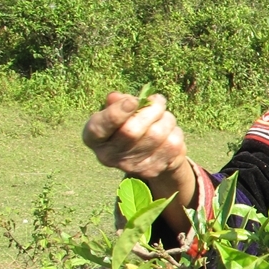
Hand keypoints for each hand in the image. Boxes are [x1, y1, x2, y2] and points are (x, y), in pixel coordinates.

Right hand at [83, 92, 196, 229]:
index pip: (98, 128)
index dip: (116, 113)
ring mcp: (132, 166)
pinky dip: (174, 131)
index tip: (132, 101)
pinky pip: (172, 144)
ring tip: (164, 115)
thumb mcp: (118, 111)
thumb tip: (117, 97)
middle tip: (158, 100)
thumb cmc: (128, 124)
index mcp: (93, 138)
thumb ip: (117, 102)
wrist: (147, 152)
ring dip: (166, 118)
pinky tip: (169, 130)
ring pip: (156, 135)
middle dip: (150, 110)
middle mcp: (109, 156)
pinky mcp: (153, 170)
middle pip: (131, 131)